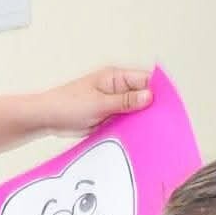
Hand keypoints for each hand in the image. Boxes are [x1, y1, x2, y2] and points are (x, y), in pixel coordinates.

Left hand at [37, 67, 152, 135]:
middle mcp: (117, 89)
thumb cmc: (66, 104)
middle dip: (151, 108)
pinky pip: (126, 121)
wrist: (47, 119)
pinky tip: (138, 136)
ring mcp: (114, 103)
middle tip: (161, 122)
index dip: (158, 91)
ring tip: (152, 131)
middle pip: (143, 96)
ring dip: (141, 120)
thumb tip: (149, 96)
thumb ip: (125, 101)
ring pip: (136, 111)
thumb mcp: (99, 103)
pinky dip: (131, 128)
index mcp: (115, 77)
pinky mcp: (109, 117)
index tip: (168, 105)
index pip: (145, 80)